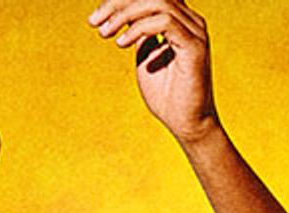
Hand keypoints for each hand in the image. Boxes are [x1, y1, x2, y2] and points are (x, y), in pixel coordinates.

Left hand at [88, 2, 216, 142]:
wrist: (186, 125)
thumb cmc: (167, 97)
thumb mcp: (145, 58)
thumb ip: (139, 35)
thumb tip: (123, 17)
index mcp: (179, 21)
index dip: (120, 1)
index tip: (96, 18)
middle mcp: (190, 20)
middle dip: (118, 3)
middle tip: (94, 22)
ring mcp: (194, 31)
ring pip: (158, 2)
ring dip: (125, 14)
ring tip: (105, 33)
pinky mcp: (194, 46)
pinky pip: (165, 22)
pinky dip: (139, 28)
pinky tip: (121, 43)